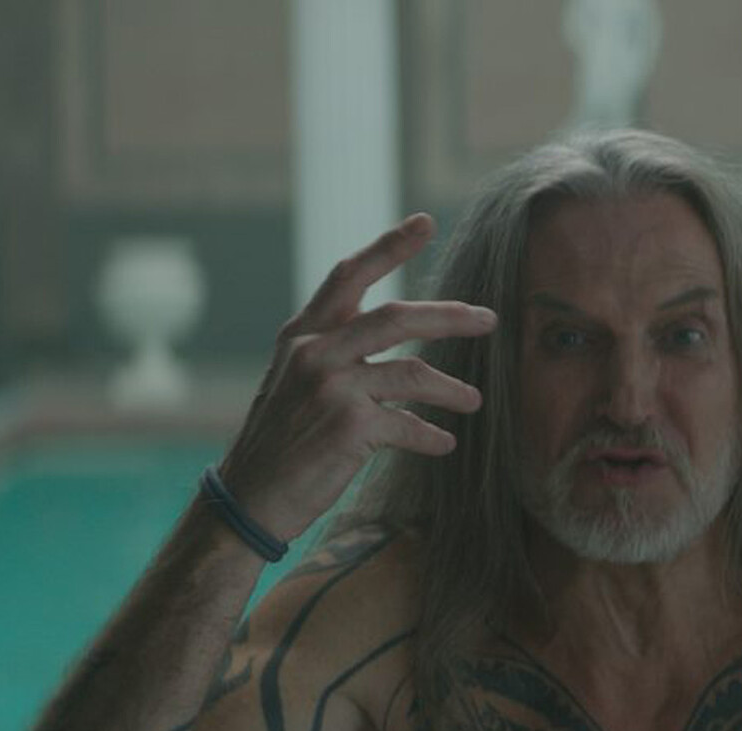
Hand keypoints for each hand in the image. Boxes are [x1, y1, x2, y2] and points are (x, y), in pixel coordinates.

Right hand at [217, 214, 493, 541]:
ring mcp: (332, 388)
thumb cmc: (279, 442)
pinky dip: (431, 435)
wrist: (251, 496)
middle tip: (489, 319)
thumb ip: (333, 352)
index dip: (389, 247)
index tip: (425, 222)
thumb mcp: (294, 381)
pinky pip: (409, 425)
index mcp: (302, 336)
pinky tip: (445, 443)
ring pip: (413, 372)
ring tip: (474, 400)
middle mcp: (316, 353)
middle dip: (450, 316)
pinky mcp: (349, 426)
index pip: (349, 276)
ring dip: (451, 388)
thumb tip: (388, 333)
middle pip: (397, 317)